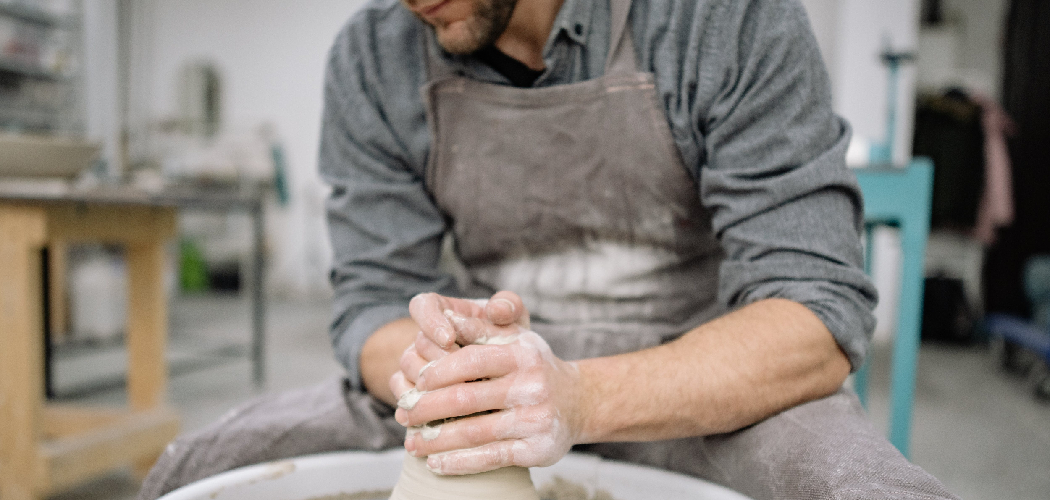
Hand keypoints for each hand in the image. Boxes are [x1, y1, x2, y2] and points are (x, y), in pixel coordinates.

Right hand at [388, 291, 528, 410]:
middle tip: (466, 375)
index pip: (423, 306)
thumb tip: (498, 309)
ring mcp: (414, 364)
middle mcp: (424, 336)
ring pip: (408, 369)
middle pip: (418, 343)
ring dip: (432, 384)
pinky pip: (403, 393)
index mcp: (444, 311)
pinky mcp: (410, 390)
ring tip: (462, 396)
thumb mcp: (513, 321)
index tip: (449, 339)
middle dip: (440, 360)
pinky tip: (443, 414)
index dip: (431, 322)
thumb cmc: (506, 341)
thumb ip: (509, 306)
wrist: (503, 380)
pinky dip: (420, 403)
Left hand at [395, 305, 585, 474]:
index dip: (437, 372)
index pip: (469, 361)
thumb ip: (481, 329)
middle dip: (426, 408)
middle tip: (404, 414)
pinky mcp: (536, 450)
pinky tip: (435, 463)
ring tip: (411, 443)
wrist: (578, 402)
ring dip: (434, 441)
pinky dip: (457, 463)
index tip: (415, 382)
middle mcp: (532, 386)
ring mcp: (535, 420)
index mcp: (523, 354)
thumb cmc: (534, 367)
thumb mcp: (515, 340)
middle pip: (465, 399)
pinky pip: (489, 458)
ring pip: (473, 433)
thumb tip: (444, 319)